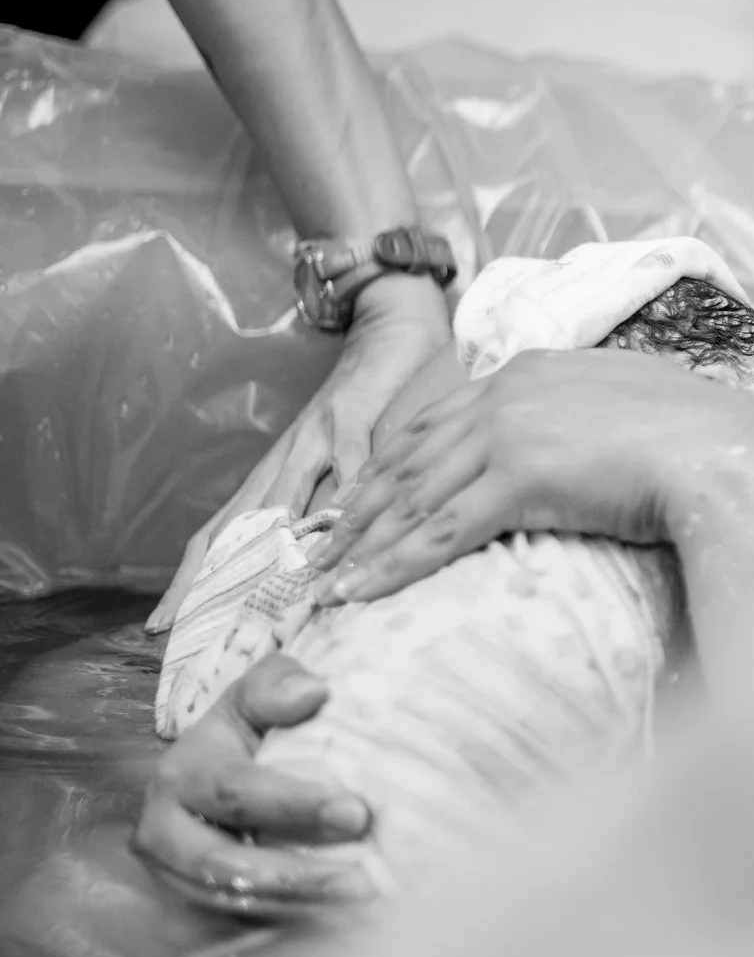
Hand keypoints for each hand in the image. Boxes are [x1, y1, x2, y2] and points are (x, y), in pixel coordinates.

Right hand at [130, 654, 374, 916]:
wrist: (219, 773)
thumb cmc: (250, 729)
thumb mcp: (256, 694)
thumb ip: (277, 686)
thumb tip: (312, 693)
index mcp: (182, 774)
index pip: (237, 792)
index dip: (295, 804)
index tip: (357, 811)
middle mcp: (166, 832)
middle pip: (223, 863)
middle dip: (294, 874)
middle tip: (362, 878)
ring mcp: (175, 878)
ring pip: (230, 904)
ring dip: (295, 909)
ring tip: (358, 905)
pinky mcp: (193, 910)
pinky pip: (236, 927)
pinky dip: (286, 928)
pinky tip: (338, 926)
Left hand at [151, 275, 449, 631]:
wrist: (387, 330)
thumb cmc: (366, 404)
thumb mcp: (338, 461)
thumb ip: (326, 507)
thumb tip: (317, 568)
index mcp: (274, 474)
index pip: (220, 535)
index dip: (190, 580)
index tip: (162, 626)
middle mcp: (282, 459)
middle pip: (232, 527)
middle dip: (204, 578)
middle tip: (179, 625)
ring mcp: (314, 437)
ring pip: (280, 499)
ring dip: (266, 546)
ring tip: (252, 594)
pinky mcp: (352, 415)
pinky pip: (347, 461)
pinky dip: (345, 494)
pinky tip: (344, 524)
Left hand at [312, 347, 753, 604]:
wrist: (725, 451)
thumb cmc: (698, 438)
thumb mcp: (628, 407)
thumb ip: (583, 418)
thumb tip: (579, 451)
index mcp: (531, 369)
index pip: (438, 420)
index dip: (392, 464)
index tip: (362, 500)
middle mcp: (509, 392)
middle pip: (411, 456)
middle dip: (361, 507)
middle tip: (321, 549)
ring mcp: (511, 431)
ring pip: (414, 496)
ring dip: (363, 544)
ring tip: (326, 581)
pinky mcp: (521, 476)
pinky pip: (439, 530)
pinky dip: (393, 565)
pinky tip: (361, 592)